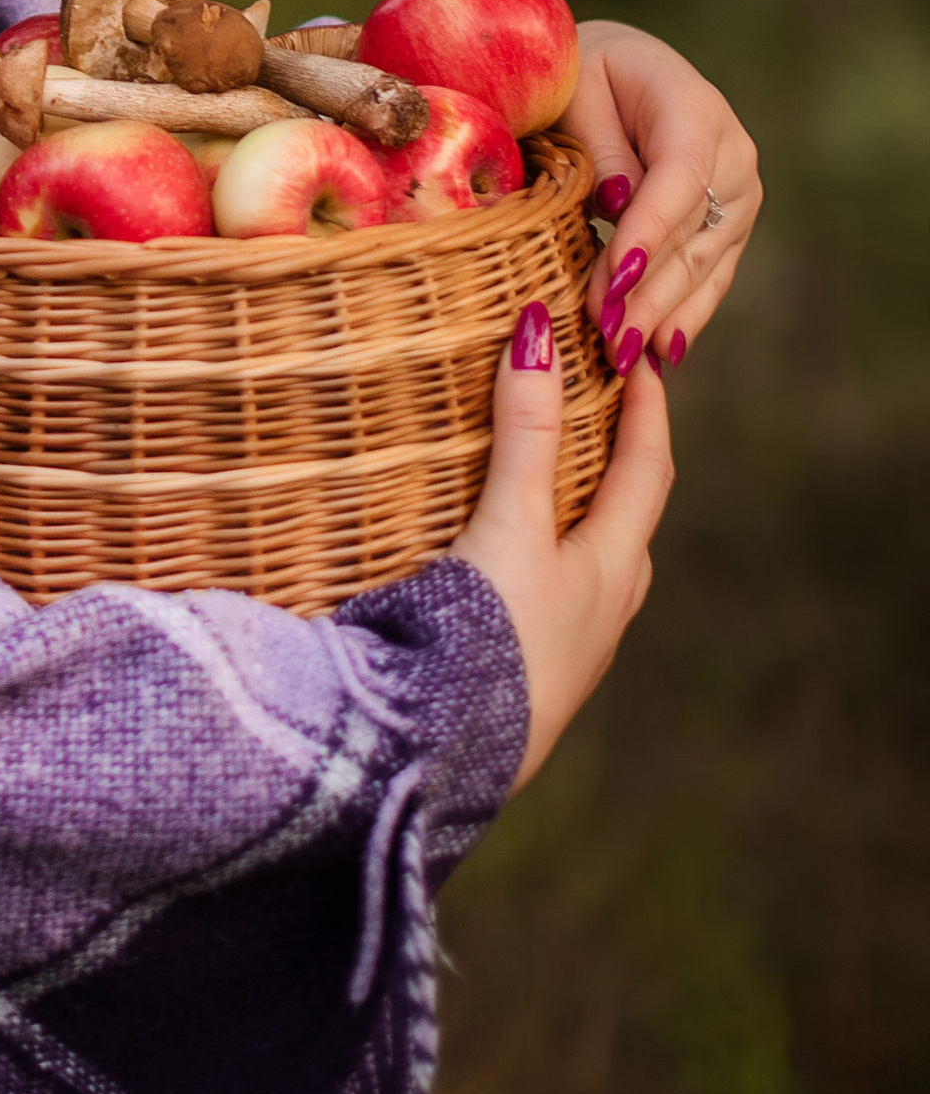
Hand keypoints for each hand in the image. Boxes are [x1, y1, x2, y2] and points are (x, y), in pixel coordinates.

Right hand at [451, 303, 672, 789]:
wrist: (445, 760)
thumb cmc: (491, 637)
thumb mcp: (510, 526)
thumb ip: (524, 434)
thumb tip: (538, 333)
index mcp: (612, 569)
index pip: (647, 471)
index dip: (648, 410)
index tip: (642, 358)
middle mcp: (603, 612)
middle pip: (628, 523)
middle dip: (619, 465)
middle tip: (598, 415)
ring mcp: (567, 652)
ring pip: (590, 570)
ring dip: (578, 521)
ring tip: (546, 488)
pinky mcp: (525, 679)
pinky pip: (549, 603)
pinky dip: (537, 563)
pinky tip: (498, 569)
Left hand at [567, 20, 761, 373]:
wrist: (619, 70)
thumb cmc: (584, 76)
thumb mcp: (578, 91)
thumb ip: (601, 145)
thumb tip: (620, 203)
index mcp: (695, 108)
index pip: (679, 177)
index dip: (650, 230)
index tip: (617, 278)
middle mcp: (732, 155)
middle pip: (693, 232)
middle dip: (648, 289)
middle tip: (606, 334)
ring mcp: (738, 196)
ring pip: (702, 264)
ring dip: (662, 313)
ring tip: (623, 355)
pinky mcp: (729, 228)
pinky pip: (709, 276)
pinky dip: (683, 314)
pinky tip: (663, 350)